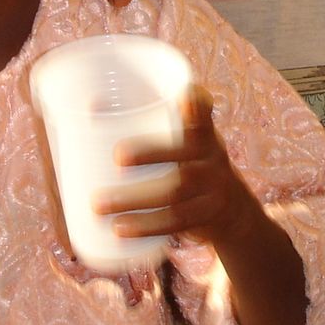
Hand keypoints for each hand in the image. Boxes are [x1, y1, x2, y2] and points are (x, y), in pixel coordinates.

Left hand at [102, 87, 309, 324]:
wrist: (233, 212)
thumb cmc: (191, 166)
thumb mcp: (184, 145)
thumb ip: (149, 127)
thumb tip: (90, 107)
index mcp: (204, 136)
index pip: (203, 115)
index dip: (197, 104)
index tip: (183, 95)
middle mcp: (213, 158)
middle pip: (184, 154)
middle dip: (152, 154)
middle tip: (117, 157)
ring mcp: (214, 189)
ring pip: (176, 193)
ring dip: (135, 200)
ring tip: (99, 205)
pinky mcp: (207, 217)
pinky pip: (176, 223)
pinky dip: (146, 227)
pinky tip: (119, 229)